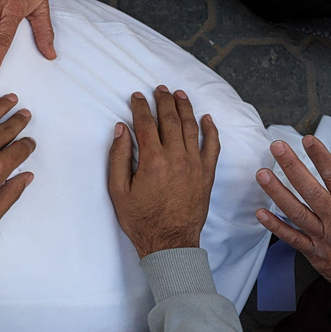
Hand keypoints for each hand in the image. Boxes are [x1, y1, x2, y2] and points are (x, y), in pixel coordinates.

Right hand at [108, 87, 219, 257]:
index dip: (140, 107)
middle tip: (160, 89)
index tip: (136, 97)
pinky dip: (211, 130)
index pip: (146, 123)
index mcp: (152, 160)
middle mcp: (176, 158)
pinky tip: (207, 118)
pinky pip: (212, 146)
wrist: (169, 242)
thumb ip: (118, 157)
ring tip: (180, 95)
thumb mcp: (118, 190)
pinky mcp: (207, 174)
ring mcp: (195, 165)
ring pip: (191, 127)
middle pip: (170, 120)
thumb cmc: (140, 219)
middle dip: (164, 101)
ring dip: (185, 108)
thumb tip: (121, 130)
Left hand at [254, 137, 330, 299]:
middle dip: (292, 166)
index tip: (307, 139)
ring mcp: (323, 236)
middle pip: (311, 189)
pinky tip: (260, 213)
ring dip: (277, 192)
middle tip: (277, 147)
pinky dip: (275, 227)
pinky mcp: (313, 252)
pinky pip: (291, 238)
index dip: (321, 157)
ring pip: (297, 211)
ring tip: (262, 174)